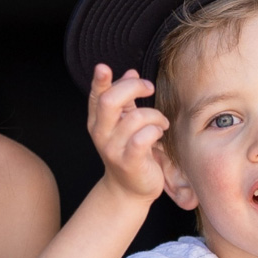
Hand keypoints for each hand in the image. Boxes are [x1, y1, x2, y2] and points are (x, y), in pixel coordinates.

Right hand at [88, 64, 169, 201]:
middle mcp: (101, 133)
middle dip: (134, 88)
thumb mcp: (124, 123)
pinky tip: (160, 132)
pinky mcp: (129, 162)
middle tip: (150, 88)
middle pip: (110, 100)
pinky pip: (143, 139)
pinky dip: (155, 130)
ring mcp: (113, 149)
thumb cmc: (130, 152)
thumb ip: (127, 99)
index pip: (95, 96)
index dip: (99, 81)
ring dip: (154, 115)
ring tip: (161, 122)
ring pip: (135, 118)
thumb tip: (131, 72)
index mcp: (97, 121)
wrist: (129, 190)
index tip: (104, 68)